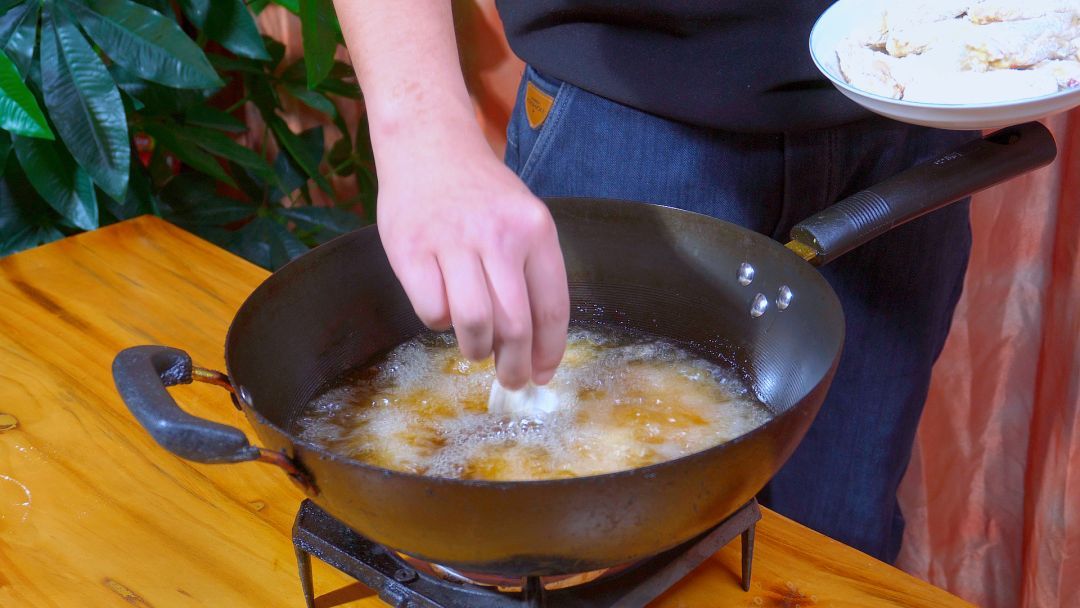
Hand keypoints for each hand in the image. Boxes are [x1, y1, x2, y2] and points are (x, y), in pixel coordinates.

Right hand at [376, 147, 568, 388]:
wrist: (428, 142)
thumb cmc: (478, 191)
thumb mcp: (520, 218)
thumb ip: (530, 272)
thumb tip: (532, 344)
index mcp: (534, 230)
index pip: (552, 307)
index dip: (549, 351)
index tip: (542, 374)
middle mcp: (497, 236)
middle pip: (515, 326)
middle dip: (514, 366)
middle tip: (509, 380)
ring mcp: (452, 242)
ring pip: (474, 324)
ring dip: (476, 350)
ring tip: (475, 347)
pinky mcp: (411, 250)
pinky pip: (432, 311)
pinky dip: (439, 322)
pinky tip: (442, 305)